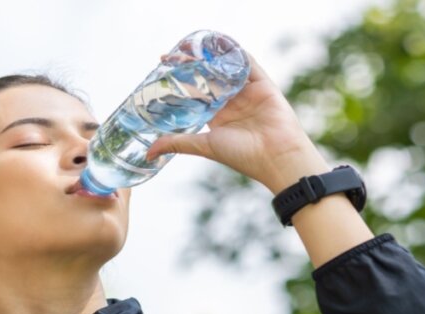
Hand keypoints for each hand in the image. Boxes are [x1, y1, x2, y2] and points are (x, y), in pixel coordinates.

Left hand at [144, 51, 329, 193]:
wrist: (275, 158)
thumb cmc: (242, 156)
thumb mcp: (204, 146)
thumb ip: (178, 143)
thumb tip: (149, 152)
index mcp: (219, 117)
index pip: (196, 93)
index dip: (181, 80)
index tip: (163, 68)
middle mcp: (233, 103)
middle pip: (210, 77)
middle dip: (192, 65)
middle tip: (173, 55)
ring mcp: (248, 93)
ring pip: (227, 68)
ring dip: (211, 56)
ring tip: (193, 46)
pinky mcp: (263, 85)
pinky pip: (248, 64)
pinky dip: (235, 53)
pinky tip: (221, 44)